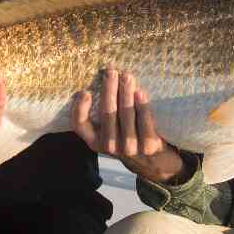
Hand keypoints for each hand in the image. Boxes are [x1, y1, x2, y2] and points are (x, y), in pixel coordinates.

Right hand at [70, 67, 183, 183]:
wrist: (154, 162)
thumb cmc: (127, 136)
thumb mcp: (110, 130)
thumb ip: (105, 111)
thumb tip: (106, 77)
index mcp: (94, 141)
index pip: (79, 125)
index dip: (79, 109)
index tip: (85, 91)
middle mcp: (109, 147)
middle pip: (106, 114)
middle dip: (109, 90)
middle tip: (112, 71)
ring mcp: (129, 148)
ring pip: (125, 116)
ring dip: (126, 93)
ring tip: (127, 76)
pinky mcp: (148, 147)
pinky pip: (144, 122)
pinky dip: (142, 106)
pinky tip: (140, 93)